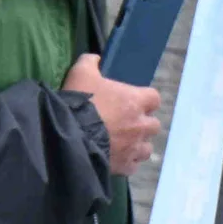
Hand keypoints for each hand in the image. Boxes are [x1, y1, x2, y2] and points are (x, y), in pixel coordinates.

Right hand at [63, 56, 158, 174]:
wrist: (67, 134)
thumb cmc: (78, 101)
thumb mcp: (80, 73)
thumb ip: (90, 62)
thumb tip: (96, 58)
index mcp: (135, 102)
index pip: (154, 98)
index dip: (145, 99)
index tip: (132, 100)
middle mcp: (141, 125)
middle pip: (153, 124)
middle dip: (142, 123)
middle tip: (124, 121)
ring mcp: (135, 147)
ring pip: (146, 147)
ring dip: (137, 143)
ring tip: (121, 141)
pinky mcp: (126, 165)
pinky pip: (134, 165)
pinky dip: (127, 161)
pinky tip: (115, 157)